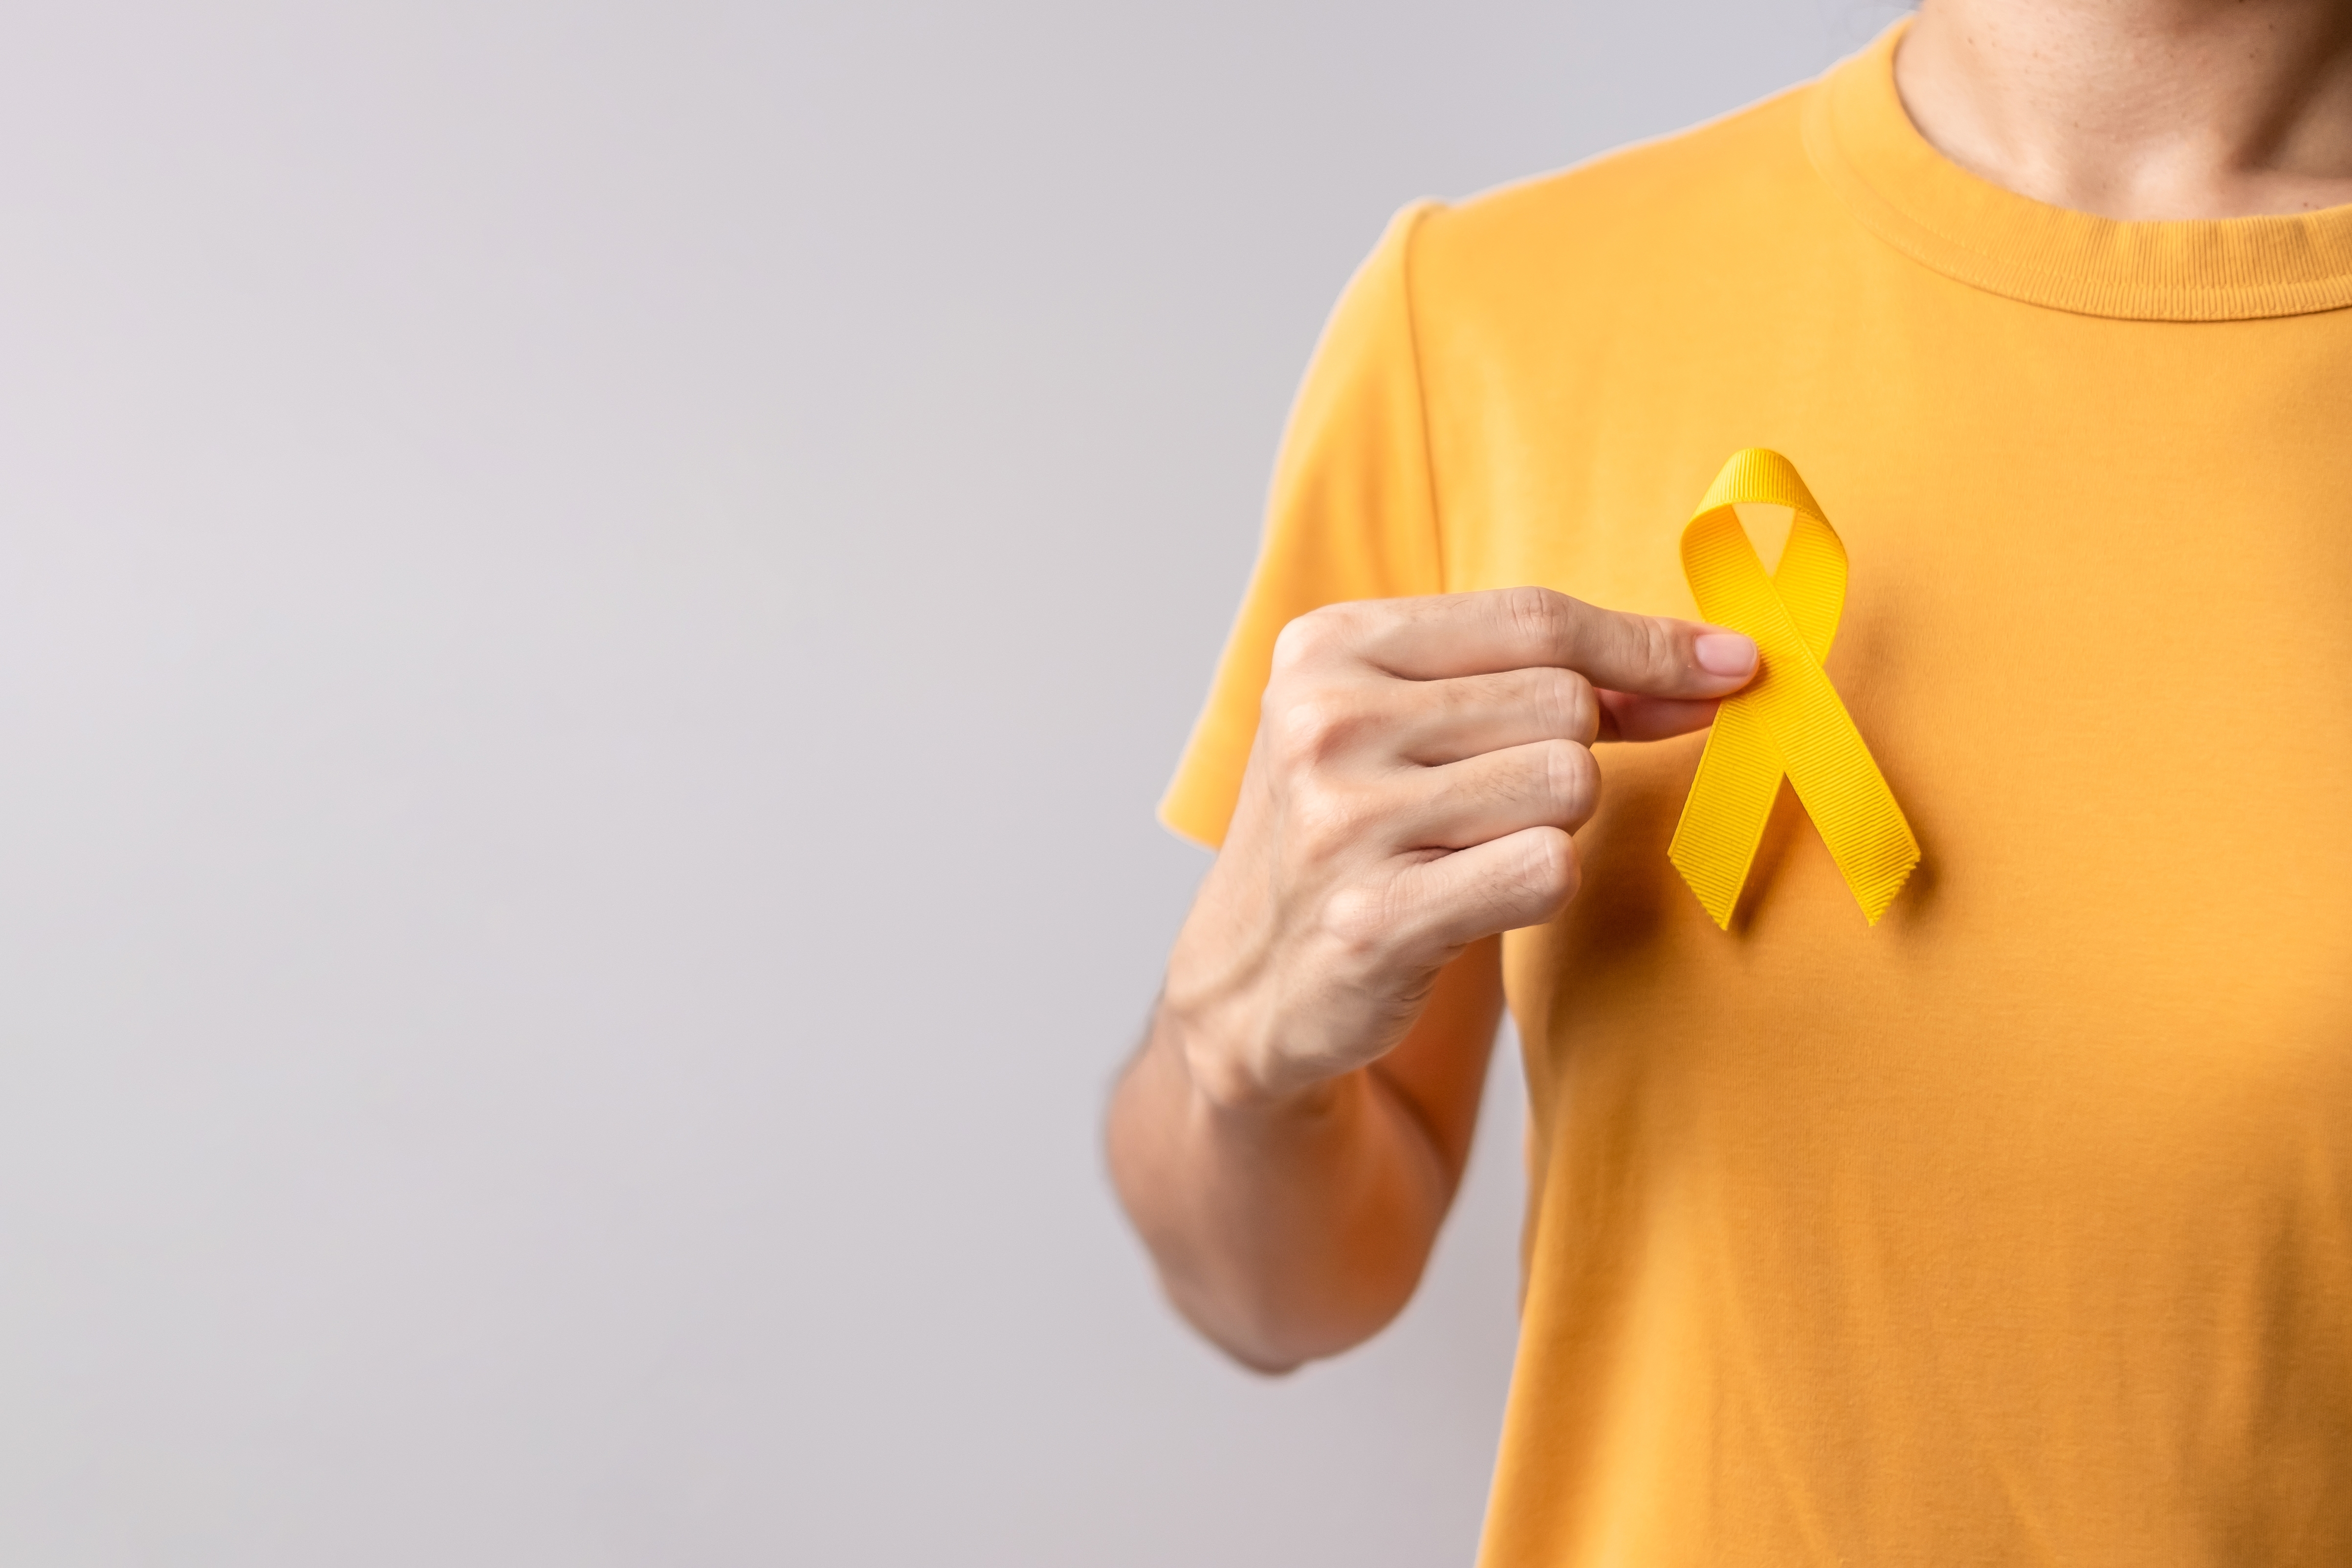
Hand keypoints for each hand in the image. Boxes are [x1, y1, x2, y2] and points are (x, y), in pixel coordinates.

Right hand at [1164, 586, 1755, 1105]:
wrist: (1251, 982)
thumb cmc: (1357, 831)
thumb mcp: (1408, 722)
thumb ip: (1541, 677)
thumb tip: (1718, 666)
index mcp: (1327, 647)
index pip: (1534, 618)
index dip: (1648, 643)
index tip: (1731, 666)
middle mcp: (1324, 722)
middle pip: (1562, 702)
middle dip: (1572, 753)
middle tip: (1505, 801)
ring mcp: (1344, 822)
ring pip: (1566, 784)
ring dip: (1552, 823)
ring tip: (1470, 850)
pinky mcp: (1376, 919)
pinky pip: (1547, 869)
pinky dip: (1539, 885)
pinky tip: (1473, 900)